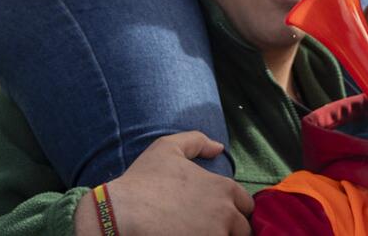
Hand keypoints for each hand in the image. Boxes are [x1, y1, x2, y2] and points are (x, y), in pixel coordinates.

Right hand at [80, 132, 250, 235]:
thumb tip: (218, 147)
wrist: (121, 213)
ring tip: (200, 234)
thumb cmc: (143, 180)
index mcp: (223, 188)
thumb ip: (197, 141)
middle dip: (231, 229)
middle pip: (243, 230)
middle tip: (209, 228)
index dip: (234, 209)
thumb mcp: (167, 147)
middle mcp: (225, 214)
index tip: (218, 214)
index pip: (246, 205)